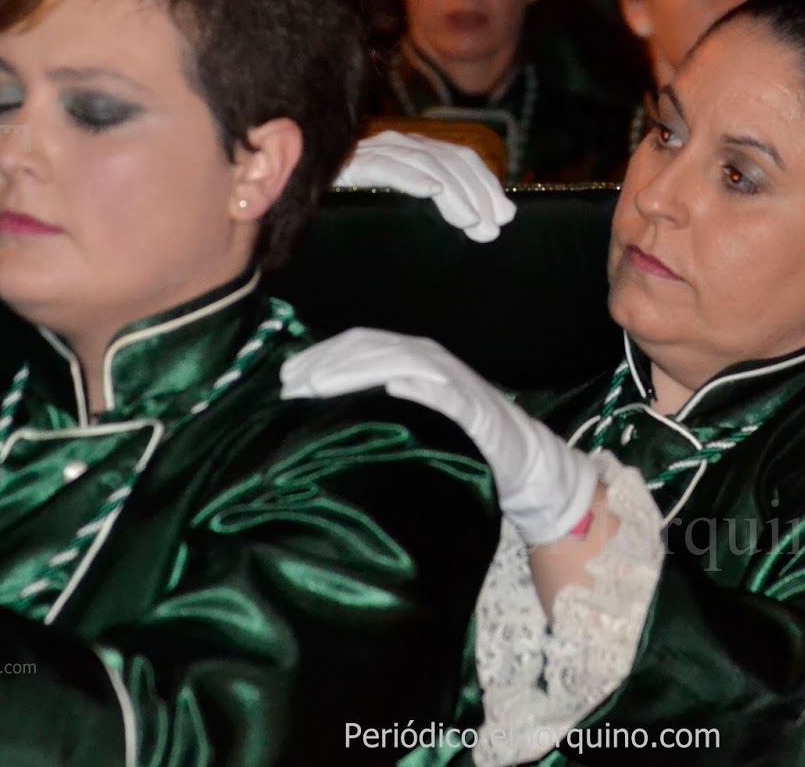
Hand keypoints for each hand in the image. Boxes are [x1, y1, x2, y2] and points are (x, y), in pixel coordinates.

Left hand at [280, 328, 595, 543]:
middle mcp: (428, 359)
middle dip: (329, 365)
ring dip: (360, 370)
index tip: (285, 380)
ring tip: (324, 384)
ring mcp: (453, 380)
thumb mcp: (406, 414)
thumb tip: (314, 405)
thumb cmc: (454, 439)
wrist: (519, 458)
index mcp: (409, 357)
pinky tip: (395, 388)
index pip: (357, 346)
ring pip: (401, 363)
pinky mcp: (475, 408)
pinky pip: (446, 394)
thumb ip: (372, 403)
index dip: (320, 357)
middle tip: (293, 385)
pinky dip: (421, 388)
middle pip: (372, 350)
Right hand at [333, 132, 515, 242]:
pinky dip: (410, 177)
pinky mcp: (351, 165)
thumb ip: (436, 205)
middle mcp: (397, 145)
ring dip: (453, 193)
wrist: (298, 194)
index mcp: (413, 151)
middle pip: (450, 160)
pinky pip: (386, 168)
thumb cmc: (353, 207)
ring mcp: (374, 152)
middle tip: (491, 228)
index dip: (486, 185)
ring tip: (471, 220)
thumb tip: (481, 222)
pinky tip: (430, 191)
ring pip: (425, 164)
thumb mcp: (400, 205)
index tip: (505, 215)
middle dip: (477, 195)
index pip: (460, 158)